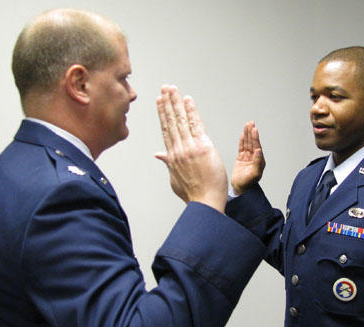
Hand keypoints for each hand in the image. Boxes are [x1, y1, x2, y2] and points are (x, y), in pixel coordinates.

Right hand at [155, 85, 227, 212]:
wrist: (205, 201)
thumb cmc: (193, 193)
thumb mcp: (175, 179)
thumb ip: (168, 164)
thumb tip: (159, 155)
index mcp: (172, 156)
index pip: (166, 130)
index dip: (162, 114)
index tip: (159, 102)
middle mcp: (178, 149)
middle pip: (171, 122)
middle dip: (167, 103)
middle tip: (164, 88)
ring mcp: (189, 147)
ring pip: (180, 120)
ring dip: (176, 103)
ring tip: (172, 89)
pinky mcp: (202, 147)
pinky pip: (195, 125)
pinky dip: (191, 112)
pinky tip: (187, 100)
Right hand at [231, 121, 265, 195]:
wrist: (240, 189)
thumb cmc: (248, 183)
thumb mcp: (255, 174)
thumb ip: (257, 162)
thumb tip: (258, 150)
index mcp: (259, 160)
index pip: (257, 146)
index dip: (255, 137)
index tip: (254, 129)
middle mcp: (254, 157)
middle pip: (252, 142)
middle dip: (251, 132)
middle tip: (251, 123)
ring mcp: (247, 158)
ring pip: (247, 143)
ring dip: (247, 134)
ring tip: (247, 125)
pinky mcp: (241, 159)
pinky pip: (241, 148)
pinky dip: (242, 141)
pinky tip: (243, 135)